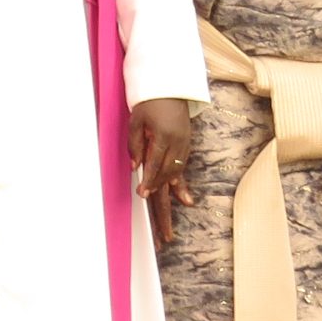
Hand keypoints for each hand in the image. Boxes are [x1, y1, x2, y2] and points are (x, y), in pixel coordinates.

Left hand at [131, 97, 195, 243]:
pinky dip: (182, 186)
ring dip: (171, 201)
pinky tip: (187, 201)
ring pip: (175, 178)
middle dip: (164, 208)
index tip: (142, 195)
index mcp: (164, 137)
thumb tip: (135, 167)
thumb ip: (135, 144)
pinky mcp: (184, 148)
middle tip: (163, 233)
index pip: (155, 164)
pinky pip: (182, 170)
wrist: (172, 87)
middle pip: (168, 179)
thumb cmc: (149, 102)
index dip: (149, 181)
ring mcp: (183, 148)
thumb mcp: (136, 120)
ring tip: (168, 228)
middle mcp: (177, 145)